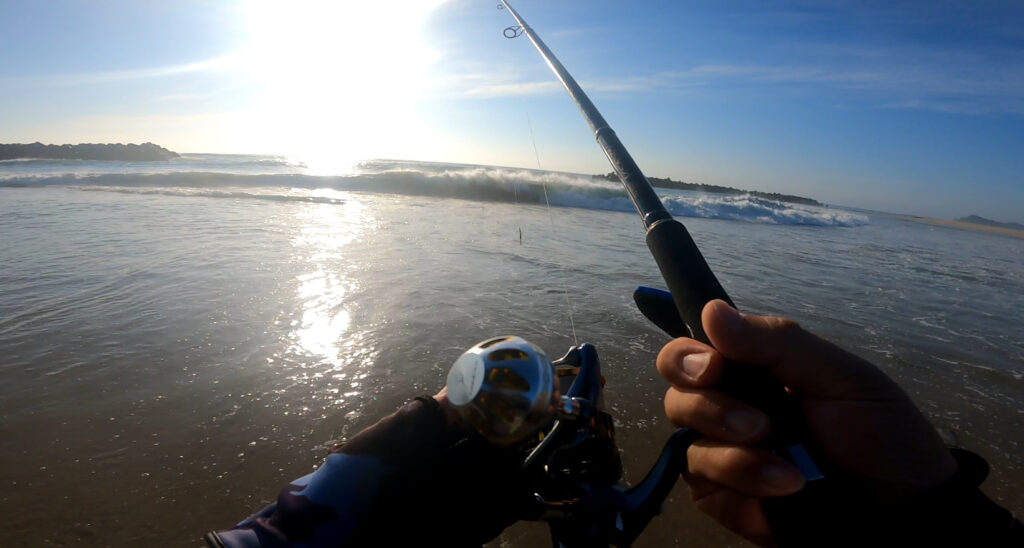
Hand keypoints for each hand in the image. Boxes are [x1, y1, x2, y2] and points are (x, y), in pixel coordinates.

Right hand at [657, 300, 956, 545]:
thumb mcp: (841, 377)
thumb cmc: (881, 434)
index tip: (712, 364)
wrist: (903, 508)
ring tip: (785, 459)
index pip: (694, 349)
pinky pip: (702, 478)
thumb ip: (777, 342)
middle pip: (678, 391)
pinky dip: (741, 476)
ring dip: (733, 444)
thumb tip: (711, 310)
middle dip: (707, 403)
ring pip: (686, 436)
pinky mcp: (721, 495)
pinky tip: (785, 483)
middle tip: (756, 421)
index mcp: (752, 370)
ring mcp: (721, 452)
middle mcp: (728, 406)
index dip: (688, 354)